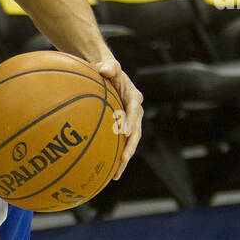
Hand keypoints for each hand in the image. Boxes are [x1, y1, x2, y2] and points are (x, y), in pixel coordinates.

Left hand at [89, 55, 142, 179]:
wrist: (106, 73)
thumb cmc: (106, 68)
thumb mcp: (109, 65)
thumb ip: (109, 66)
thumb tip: (104, 69)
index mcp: (134, 98)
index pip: (135, 112)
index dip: (131, 123)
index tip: (125, 133)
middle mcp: (135, 112)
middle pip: (135, 133)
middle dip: (130, 147)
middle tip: (123, 159)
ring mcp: (129, 122)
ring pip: (129, 143)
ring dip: (123, 158)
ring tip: (115, 175)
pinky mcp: (121, 128)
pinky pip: (118, 144)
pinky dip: (114, 157)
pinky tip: (105, 171)